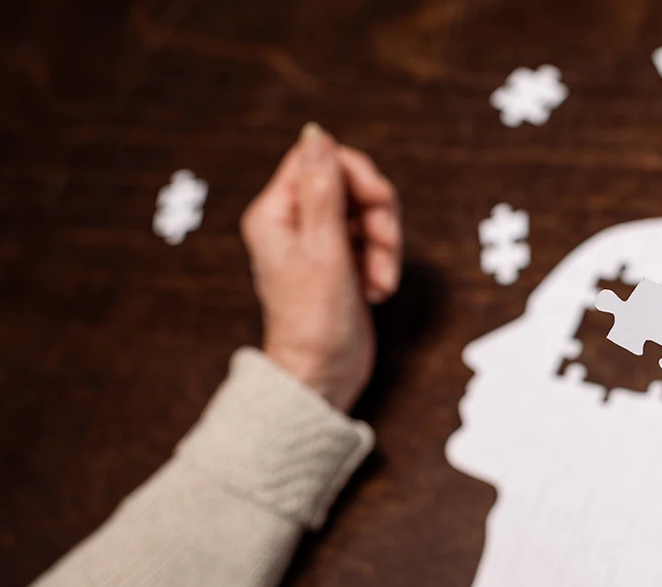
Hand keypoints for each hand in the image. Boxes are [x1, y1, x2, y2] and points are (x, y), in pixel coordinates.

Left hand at [240, 123, 402, 411]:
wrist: (322, 377)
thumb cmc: (315, 321)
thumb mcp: (323, 249)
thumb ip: (323, 188)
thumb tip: (316, 133)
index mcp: (276, 213)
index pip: (320, 160)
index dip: (356, 174)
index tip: (378, 202)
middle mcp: (294, 224)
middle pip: (349, 185)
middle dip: (378, 216)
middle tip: (385, 249)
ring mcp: (319, 245)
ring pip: (367, 215)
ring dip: (385, 246)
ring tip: (380, 282)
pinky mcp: (341, 266)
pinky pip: (372, 243)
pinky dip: (382, 264)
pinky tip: (376, 291)